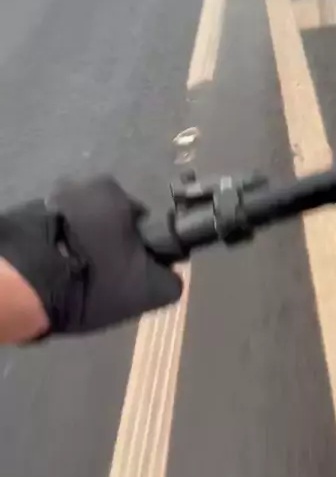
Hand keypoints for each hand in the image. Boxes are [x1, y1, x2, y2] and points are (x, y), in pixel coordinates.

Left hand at [0, 176, 182, 341]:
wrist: (23, 287)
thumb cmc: (93, 280)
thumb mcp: (149, 292)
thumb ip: (171, 280)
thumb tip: (172, 276)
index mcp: (113, 192)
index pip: (140, 222)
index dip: (140, 251)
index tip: (130, 274)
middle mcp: (79, 185)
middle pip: (107, 223)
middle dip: (108, 248)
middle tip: (103, 281)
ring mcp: (48, 199)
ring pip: (78, 229)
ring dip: (80, 250)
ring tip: (75, 281)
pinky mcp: (24, 217)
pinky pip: (53, 236)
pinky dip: (57, 252)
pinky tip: (54, 277)